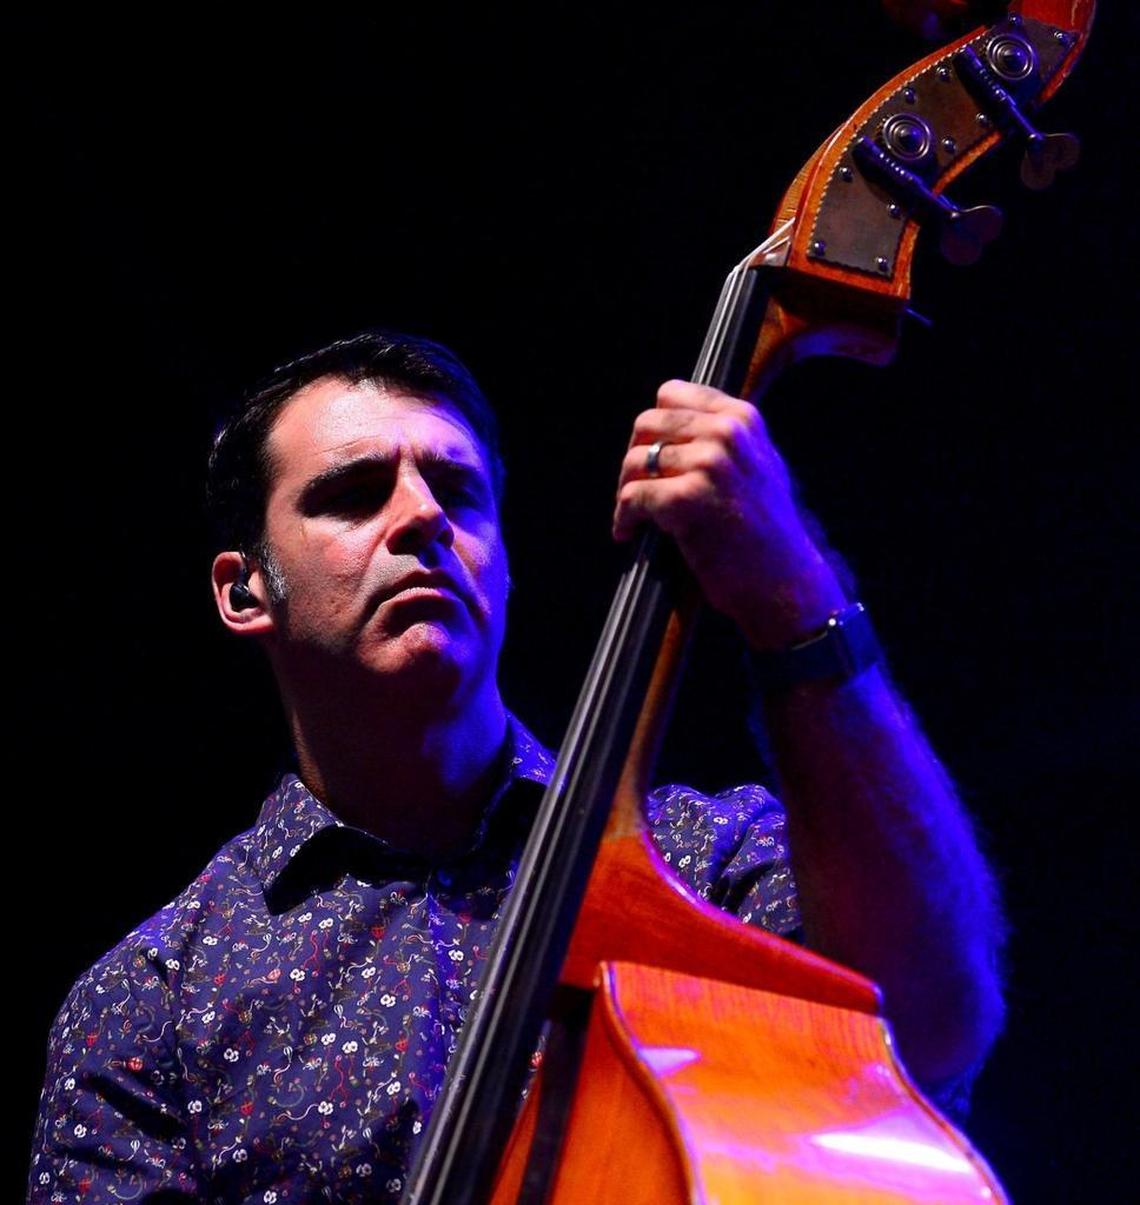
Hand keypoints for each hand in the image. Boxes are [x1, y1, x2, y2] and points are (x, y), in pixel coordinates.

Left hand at [613, 380, 847, 649]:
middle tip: (636, 490)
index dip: (654, 428)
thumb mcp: (760, 464)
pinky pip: (632, 498)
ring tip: (633, 516)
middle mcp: (726, 433)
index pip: (671, 393)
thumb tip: (672, 422)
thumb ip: (724, 437)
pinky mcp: (687, 499)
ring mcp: (708, 464)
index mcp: (742, 417)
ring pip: (634, 461)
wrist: (785, 581)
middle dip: (635, 459)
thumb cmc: (767, 531)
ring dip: (625, 491)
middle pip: (646, 424)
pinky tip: (628, 533)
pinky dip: (624, 518)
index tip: (652, 457)